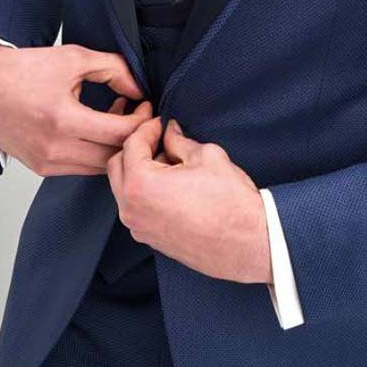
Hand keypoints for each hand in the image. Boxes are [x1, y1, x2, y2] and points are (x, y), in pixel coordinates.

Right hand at [0, 41, 151, 175]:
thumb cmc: (23, 70)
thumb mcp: (74, 58)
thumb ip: (114, 69)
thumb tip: (139, 89)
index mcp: (62, 119)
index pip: (120, 133)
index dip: (142, 120)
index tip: (146, 105)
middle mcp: (53, 148)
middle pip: (114, 156)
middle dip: (133, 136)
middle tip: (138, 115)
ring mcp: (45, 162)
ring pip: (99, 167)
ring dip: (114, 147)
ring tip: (115, 119)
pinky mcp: (40, 168)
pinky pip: (81, 168)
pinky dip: (95, 153)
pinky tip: (95, 130)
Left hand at [106, 118, 272, 284]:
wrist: (249, 243)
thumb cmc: (231, 204)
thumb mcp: (206, 156)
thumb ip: (179, 141)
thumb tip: (170, 134)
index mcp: (141, 185)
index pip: (131, 145)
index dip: (147, 128)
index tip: (161, 123)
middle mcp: (132, 210)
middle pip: (117, 166)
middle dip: (137, 148)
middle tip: (161, 138)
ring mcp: (139, 228)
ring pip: (124, 189)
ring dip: (140, 171)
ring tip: (171, 162)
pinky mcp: (150, 239)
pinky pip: (137, 208)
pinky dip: (146, 192)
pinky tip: (172, 185)